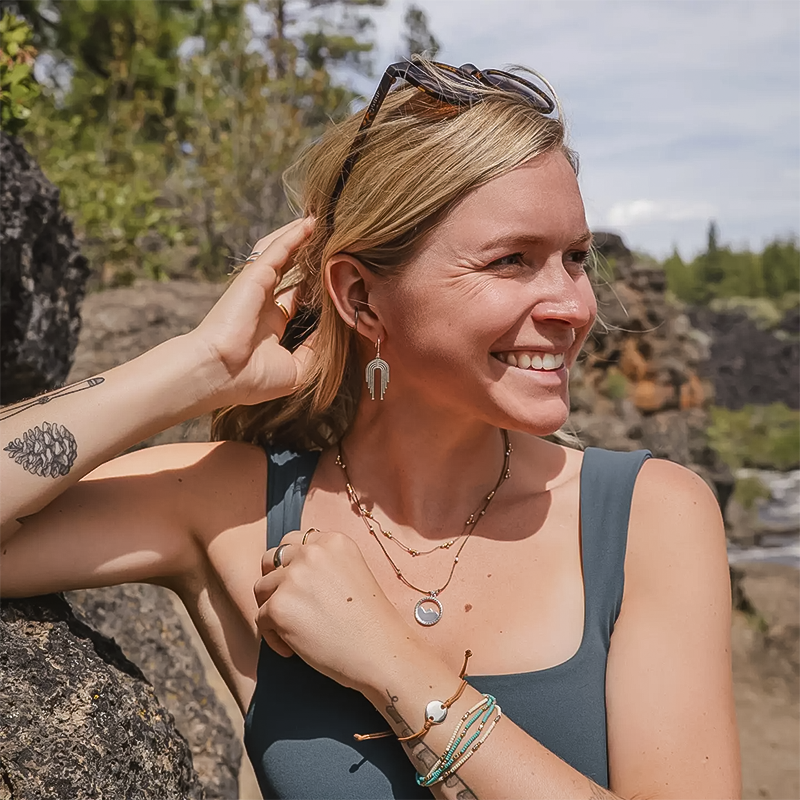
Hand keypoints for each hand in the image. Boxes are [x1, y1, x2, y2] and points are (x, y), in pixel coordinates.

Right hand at [187, 217, 315, 407]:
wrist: (219, 373)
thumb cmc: (250, 379)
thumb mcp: (296, 370)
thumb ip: (316, 351)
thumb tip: (336, 332)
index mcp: (271, 325)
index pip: (295, 297)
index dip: (313, 286)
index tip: (333, 277)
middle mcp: (264, 303)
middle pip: (290, 271)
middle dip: (308, 257)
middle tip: (331, 242)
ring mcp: (258, 288)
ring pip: (282, 255)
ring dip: (300, 239)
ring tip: (321, 224)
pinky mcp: (254, 276)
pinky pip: (277, 249)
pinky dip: (293, 235)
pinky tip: (310, 224)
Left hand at [253, 529, 414, 692]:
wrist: (380, 652)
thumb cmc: (370, 623)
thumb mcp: (353, 573)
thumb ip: (323, 565)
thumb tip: (290, 573)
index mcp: (334, 541)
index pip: (295, 541)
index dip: (293, 564)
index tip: (299, 586)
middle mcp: (312, 552)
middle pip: (272, 558)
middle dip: (274, 580)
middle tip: (287, 604)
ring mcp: (293, 577)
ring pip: (262, 588)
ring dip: (272, 608)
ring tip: (293, 631)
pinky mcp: (278, 606)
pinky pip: (260, 619)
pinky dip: (273, 637)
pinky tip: (294, 649)